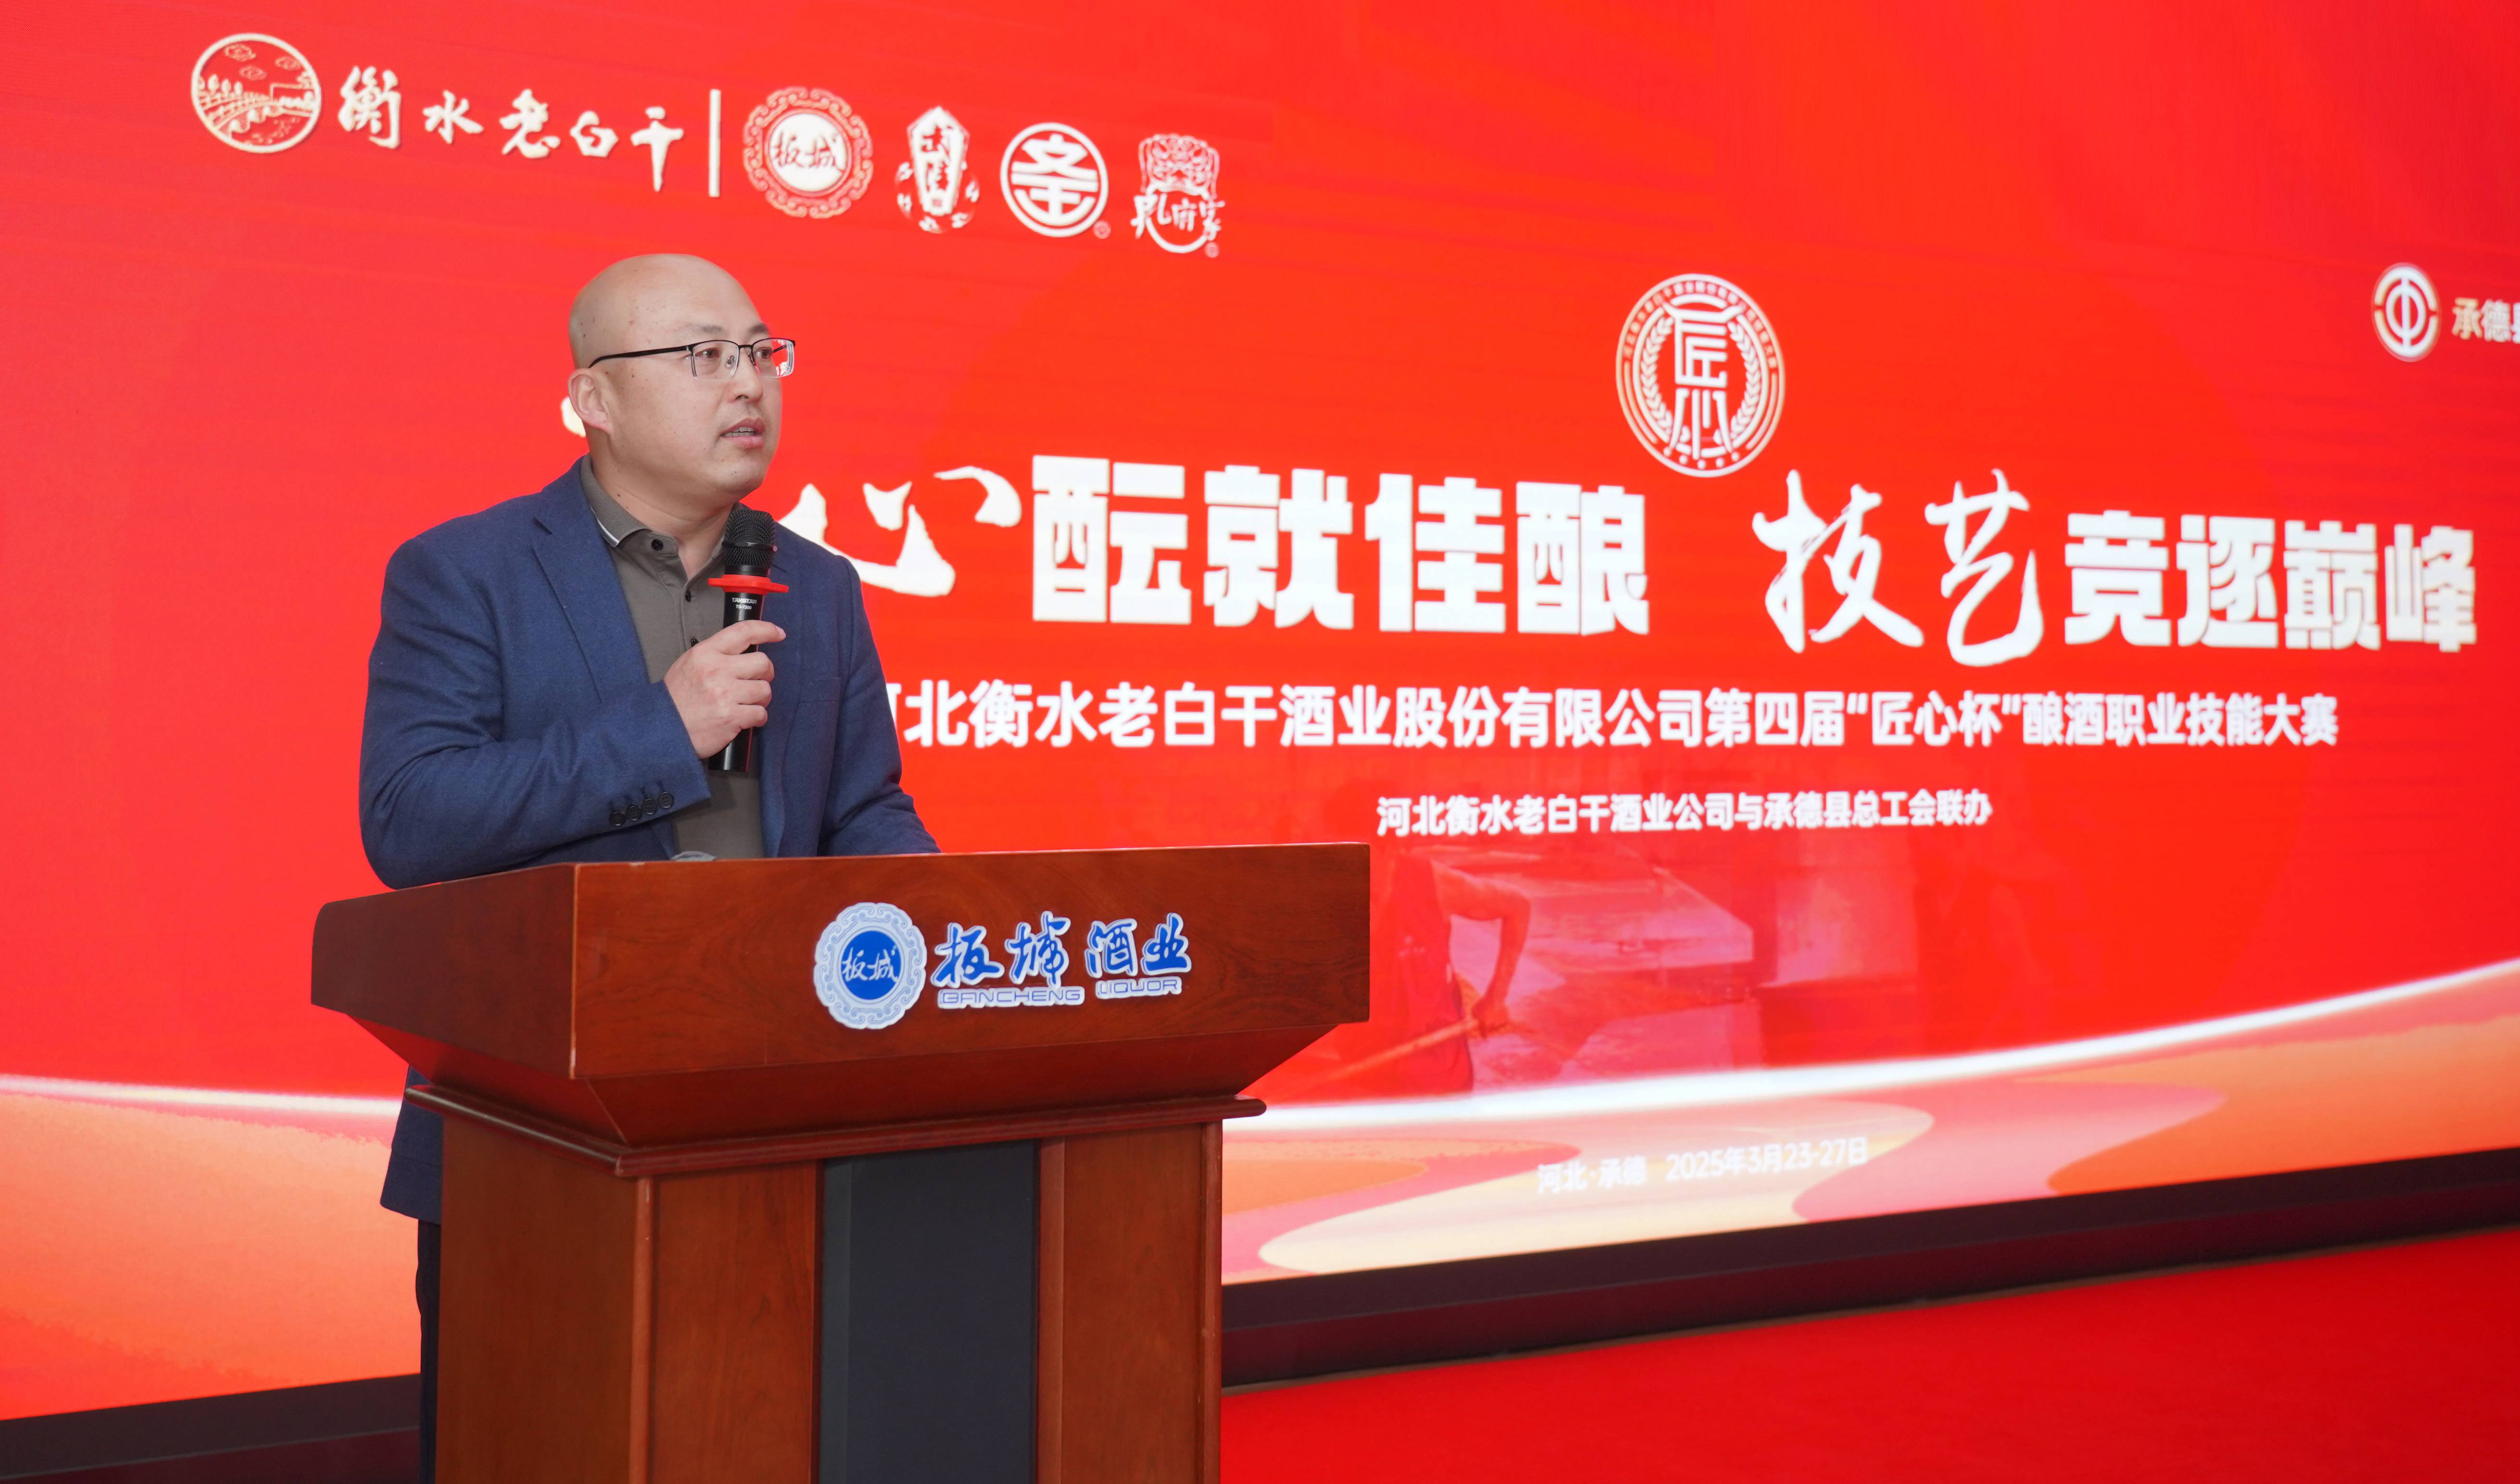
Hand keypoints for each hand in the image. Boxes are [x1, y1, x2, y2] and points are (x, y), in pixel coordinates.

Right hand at [664, 621, 784, 756]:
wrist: (662, 727)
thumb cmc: (677, 698)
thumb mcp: (690, 664)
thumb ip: (716, 654)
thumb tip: (744, 651)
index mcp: (705, 653)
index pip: (743, 632)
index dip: (766, 630)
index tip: (777, 634)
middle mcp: (717, 670)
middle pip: (763, 662)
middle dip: (765, 673)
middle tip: (757, 680)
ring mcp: (725, 694)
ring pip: (764, 689)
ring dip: (761, 698)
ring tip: (747, 703)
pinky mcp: (731, 717)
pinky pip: (760, 713)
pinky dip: (757, 718)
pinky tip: (746, 718)